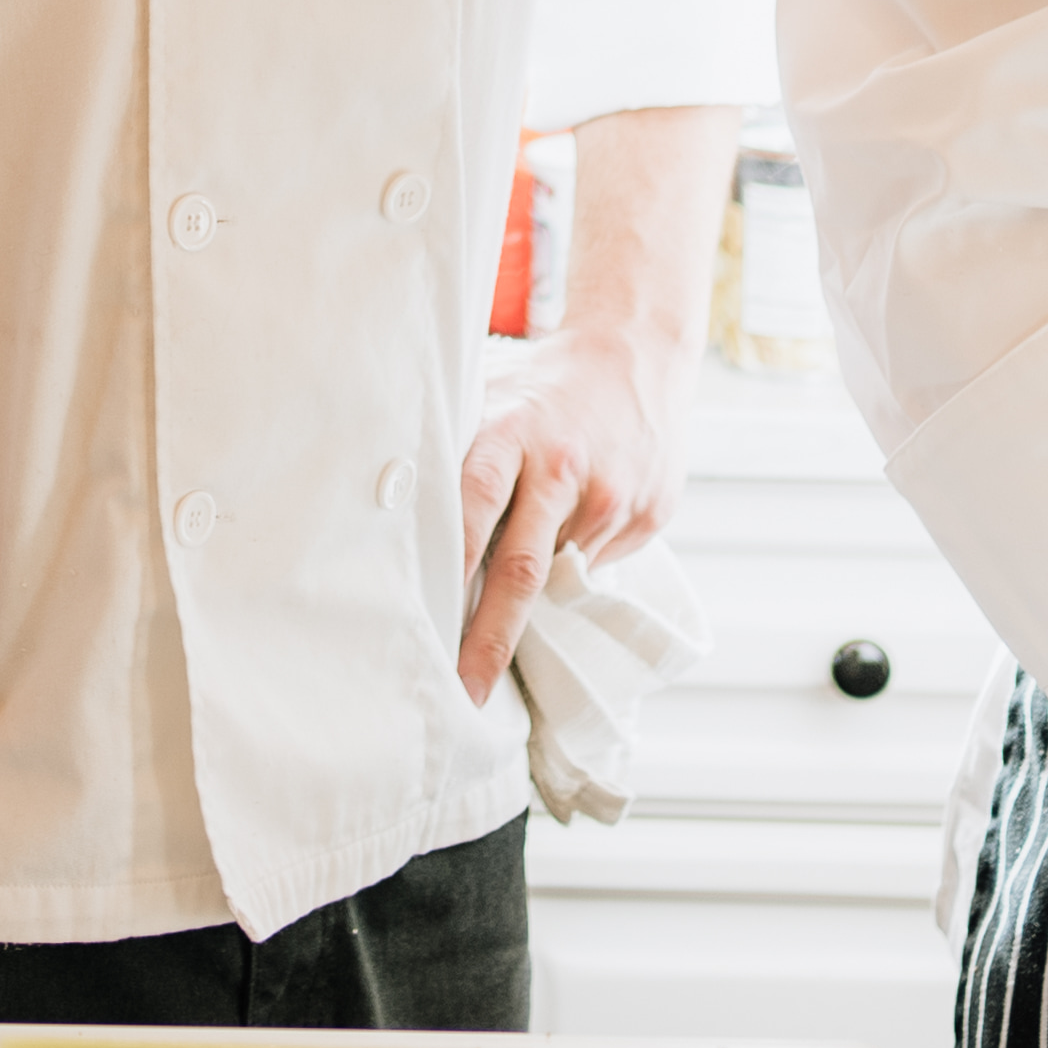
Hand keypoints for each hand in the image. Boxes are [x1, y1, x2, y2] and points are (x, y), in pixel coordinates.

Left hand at [454, 319, 682, 703]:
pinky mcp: (648, 516)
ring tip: (507, 608)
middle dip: (490, 639)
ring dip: (534, 599)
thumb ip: (458, 456)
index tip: (427, 625)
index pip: (473, 506)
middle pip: (521, 568)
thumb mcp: (491, 398)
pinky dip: (573, 570)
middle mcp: (564, 469)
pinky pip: (598, 566)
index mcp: (513, 433)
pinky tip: (568, 538)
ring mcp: (612, 497)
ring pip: (562, 574)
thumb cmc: (543, 387)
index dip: (450, 567)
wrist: (638, 355)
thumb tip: (399, 524)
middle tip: (465, 693)